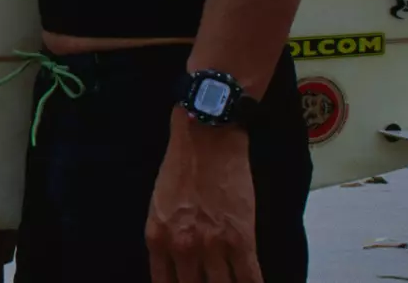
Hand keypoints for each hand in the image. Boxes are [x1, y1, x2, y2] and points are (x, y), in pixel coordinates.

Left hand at [146, 109, 261, 282]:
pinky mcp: (241, 239)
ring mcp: (212, 245)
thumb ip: (165, 239)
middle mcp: (182, 248)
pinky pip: (249, 277)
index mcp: (157, 239)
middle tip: (212, 282)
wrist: (207, 139)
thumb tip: (177, 265)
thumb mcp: (159, 207)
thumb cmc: (180, 168)